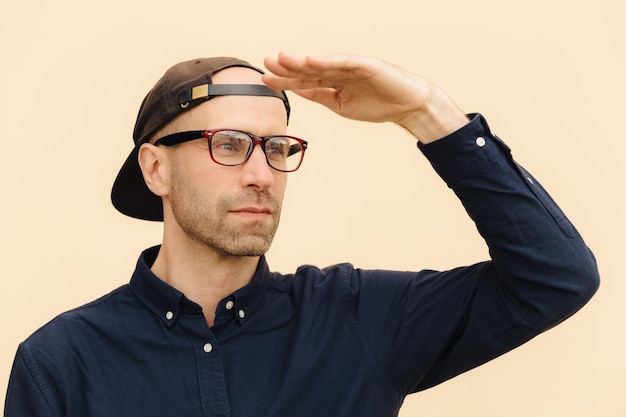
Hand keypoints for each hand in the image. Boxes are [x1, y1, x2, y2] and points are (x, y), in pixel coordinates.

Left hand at [262, 53, 468, 142]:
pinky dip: (327, 62)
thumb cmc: (378, 105)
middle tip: (266, 63)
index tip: (265, 78)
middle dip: (286, 68)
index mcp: (333, 82)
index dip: (285, 79)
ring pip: (322, 64)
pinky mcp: (365, 65)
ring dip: (301, 62)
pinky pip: (343, 63)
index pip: (304, 80)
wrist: (407, 106)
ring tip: (281, 60)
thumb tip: (298, 91)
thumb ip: (321, 96)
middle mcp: (339, 71)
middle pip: (308, 69)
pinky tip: (310, 61)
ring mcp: (351, 67)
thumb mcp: (341, 106)